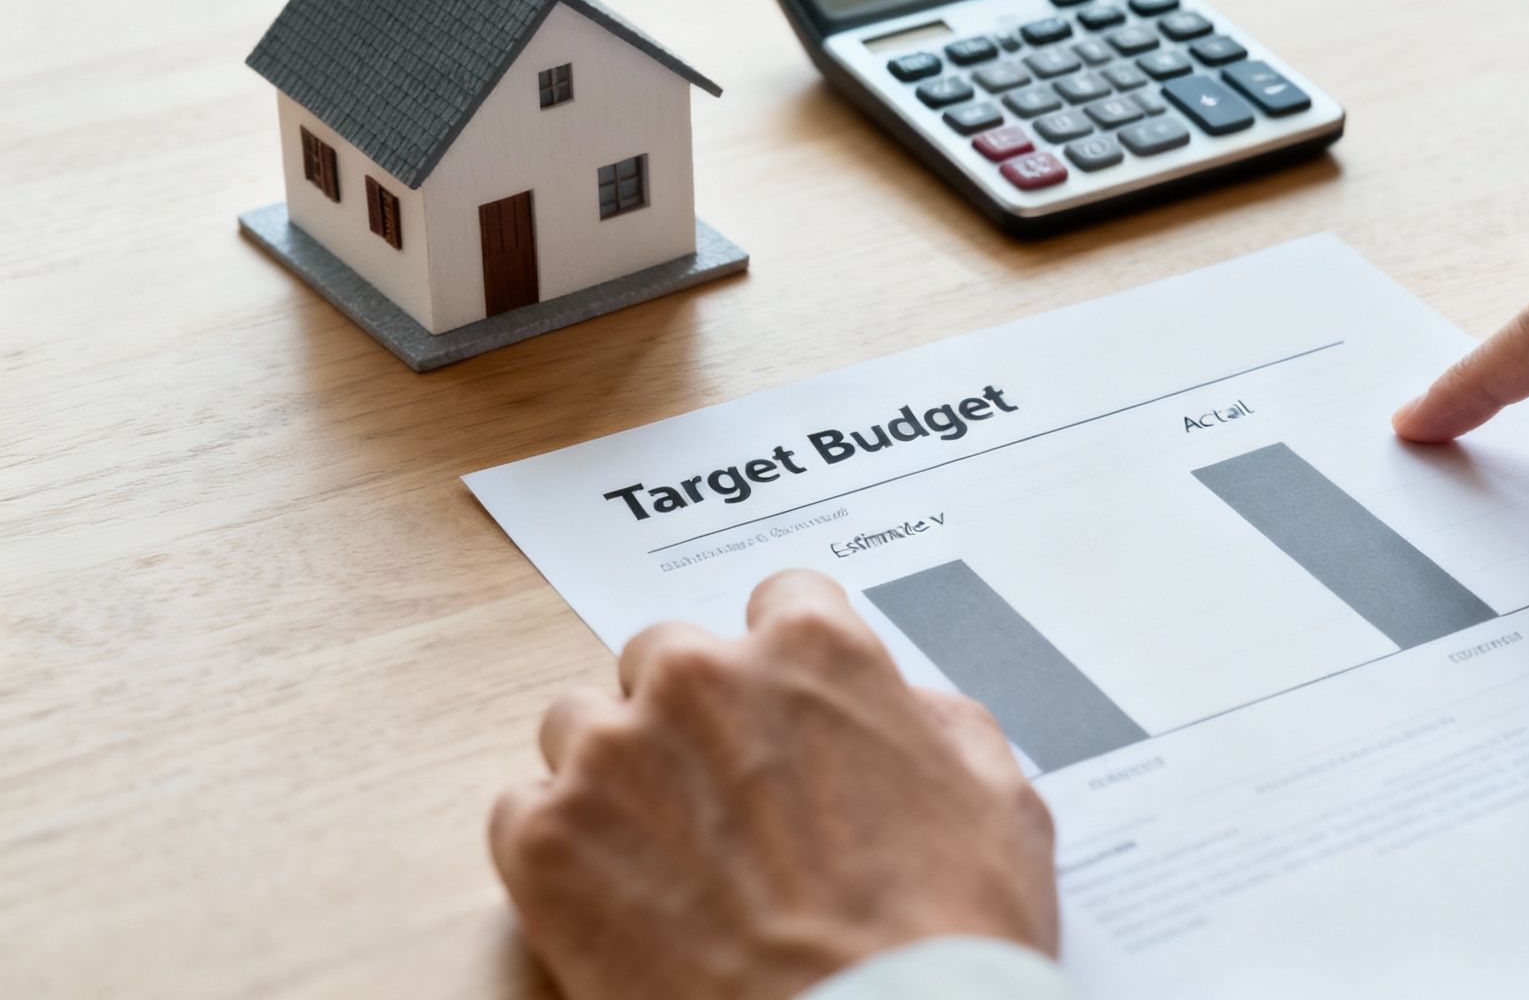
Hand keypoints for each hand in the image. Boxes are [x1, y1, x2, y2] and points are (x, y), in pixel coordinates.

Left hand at [489, 570, 1057, 999]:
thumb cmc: (945, 935)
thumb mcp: (999, 798)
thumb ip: (936, 722)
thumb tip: (902, 712)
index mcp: (812, 650)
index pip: (781, 599)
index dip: (789, 664)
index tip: (784, 705)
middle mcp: (702, 679)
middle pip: (666, 655)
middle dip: (692, 714)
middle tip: (726, 797)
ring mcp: (614, 757)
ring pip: (581, 724)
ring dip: (616, 774)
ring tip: (666, 854)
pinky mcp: (548, 843)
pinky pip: (522, 811)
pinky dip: (560, 848)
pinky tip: (617, 897)